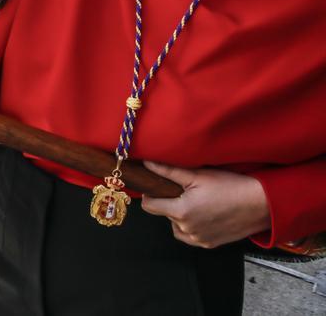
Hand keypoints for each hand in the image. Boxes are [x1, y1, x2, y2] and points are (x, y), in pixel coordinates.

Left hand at [140, 160, 270, 247]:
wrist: (262, 204)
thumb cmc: (232, 187)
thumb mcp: (198, 175)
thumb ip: (168, 171)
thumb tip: (147, 163)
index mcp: (181, 212)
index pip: (149, 206)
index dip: (150, 194)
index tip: (157, 187)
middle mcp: (188, 229)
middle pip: (165, 214)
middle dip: (170, 203)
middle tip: (186, 191)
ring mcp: (199, 239)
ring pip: (177, 227)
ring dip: (180, 216)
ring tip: (196, 202)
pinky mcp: (210, 244)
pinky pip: (191, 236)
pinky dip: (192, 226)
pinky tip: (204, 214)